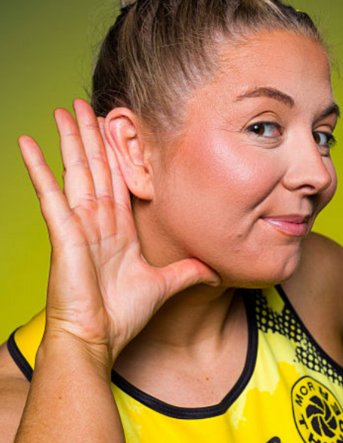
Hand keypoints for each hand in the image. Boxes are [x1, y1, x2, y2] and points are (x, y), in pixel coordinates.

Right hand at [21, 99, 217, 363]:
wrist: (98, 338)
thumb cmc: (122, 316)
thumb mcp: (164, 286)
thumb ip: (188, 274)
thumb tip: (214, 270)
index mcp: (118, 230)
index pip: (118, 181)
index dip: (116, 154)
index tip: (116, 128)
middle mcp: (97, 222)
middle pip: (95, 168)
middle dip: (92, 135)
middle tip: (86, 104)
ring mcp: (78, 225)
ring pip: (76, 171)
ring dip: (70, 139)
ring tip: (64, 110)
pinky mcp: (63, 233)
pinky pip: (49, 194)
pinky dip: (39, 168)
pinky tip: (27, 143)